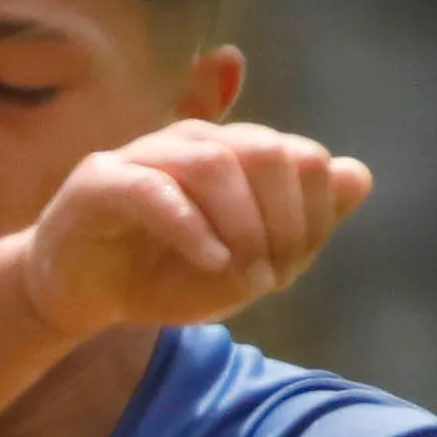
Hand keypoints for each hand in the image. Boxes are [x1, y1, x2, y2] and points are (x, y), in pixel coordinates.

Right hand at [4, 120, 368, 340]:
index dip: (312, 213)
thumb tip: (356, 176)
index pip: (300, 157)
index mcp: (232, 151)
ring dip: (245, 225)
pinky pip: (156, 191)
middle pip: (265, 150)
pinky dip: (194, 229)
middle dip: (283, 219)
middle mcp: (193, 140)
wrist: (80, 296)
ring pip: (214, 163)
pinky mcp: (100, 183)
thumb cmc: (160, 275)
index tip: (295, 265)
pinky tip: (212, 262)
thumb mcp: (243, 262)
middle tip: (275, 276)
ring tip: (247, 277)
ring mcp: (144, 155)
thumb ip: (300, 223)